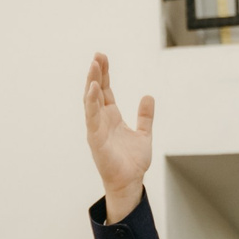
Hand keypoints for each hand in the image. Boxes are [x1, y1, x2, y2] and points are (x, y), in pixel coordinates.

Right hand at [84, 54, 154, 221]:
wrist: (130, 182)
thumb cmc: (133, 162)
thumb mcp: (144, 134)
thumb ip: (145, 116)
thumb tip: (148, 96)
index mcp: (111, 118)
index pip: (105, 91)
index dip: (104, 74)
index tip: (103, 57)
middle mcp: (101, 121)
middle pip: (96, 91)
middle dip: (96, 73)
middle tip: (97, 55)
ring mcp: (97, 129)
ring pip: (91, 101)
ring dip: (91, 82)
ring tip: (93, 65)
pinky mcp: (96, 139)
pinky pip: (91, 117)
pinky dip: (91, 102)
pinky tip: (93, 88)